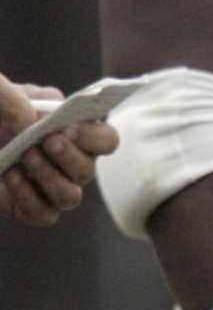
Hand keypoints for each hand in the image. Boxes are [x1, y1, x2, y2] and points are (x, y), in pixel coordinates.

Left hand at [0, 75, 118, 228]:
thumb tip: (30, 118)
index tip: (70, 128)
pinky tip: (9, 176)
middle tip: (49, 141)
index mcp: (69, 131)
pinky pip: (44, 214)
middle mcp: (66, 163)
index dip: (96, 137)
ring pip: (70, 196)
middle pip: (88, 171)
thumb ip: (14, 96)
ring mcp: (50, 188)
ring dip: (50, 177)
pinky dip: (28, 196)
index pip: (105, 140)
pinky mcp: (31, 208)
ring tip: (25, 156)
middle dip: (70, 157)